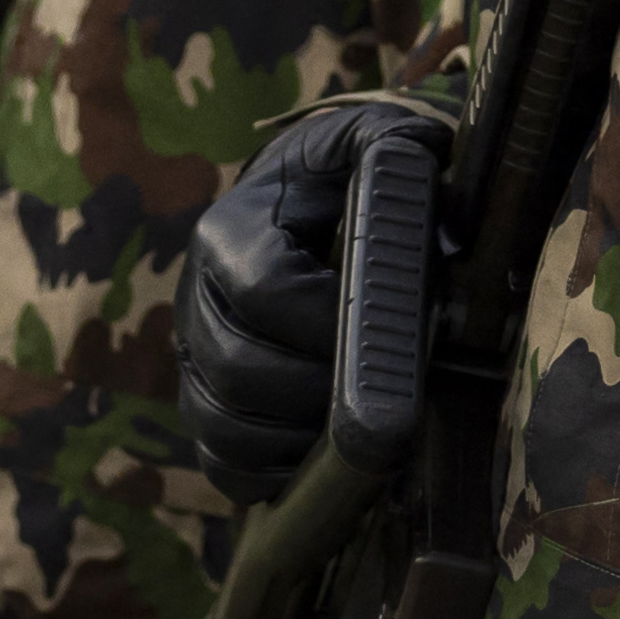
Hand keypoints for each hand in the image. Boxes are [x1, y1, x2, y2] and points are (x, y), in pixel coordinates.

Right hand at [176, 99, 440, 488]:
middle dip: (319, 389)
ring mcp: (192, 358)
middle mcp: (194, 298)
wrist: (297, 212)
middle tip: (381, 388)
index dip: (325, 320)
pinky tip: (322, 456)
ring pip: (223, 424)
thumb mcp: (362, 145)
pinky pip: (222, 465)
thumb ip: (389, 144)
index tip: (384, 328)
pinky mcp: (205, 406)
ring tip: (357, 423)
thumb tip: (427, 155)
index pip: (261, 291)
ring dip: (298, 438)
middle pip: (237, 368)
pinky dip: (273, 474)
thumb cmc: (340, 182)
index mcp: (228, 232)